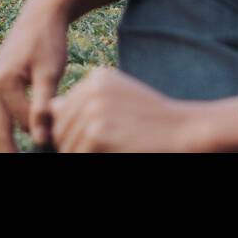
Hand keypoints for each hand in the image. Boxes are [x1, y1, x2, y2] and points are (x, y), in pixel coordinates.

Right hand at [0, 0, 72, 150]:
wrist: (41, 12)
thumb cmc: (49, 39)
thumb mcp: (50, 71)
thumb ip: (43, 105)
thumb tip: (38, 139)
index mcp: (2, 82)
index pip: (21, 123)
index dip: (40, 136)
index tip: (57, 147)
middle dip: (6, 152)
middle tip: (19, 166)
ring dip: (4, 143)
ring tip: (17, 158)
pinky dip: (5, 127)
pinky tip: (19, 138)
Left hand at [49, 67, 205, 151]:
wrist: (184, 131)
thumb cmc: (154, 120)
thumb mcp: (120, 99)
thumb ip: (87, 101)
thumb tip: (52, 107)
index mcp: (97, 78)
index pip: (63, 111)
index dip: (73, 132)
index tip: (99, 140)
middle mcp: (91, 89)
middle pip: (60, 128)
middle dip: (72, 145)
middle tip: (103, 148)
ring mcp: (93, 110)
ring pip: (66, 146)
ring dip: (82, 155)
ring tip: (110, 150)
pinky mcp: (97, 134)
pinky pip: (77, 156)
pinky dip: (90, 159)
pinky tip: (115, 153)